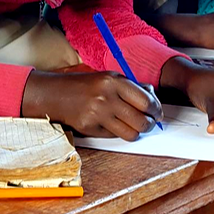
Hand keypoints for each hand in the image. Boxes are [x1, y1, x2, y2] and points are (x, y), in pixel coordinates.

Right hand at [22, 71, 161, 140]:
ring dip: (136, 132)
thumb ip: (132, 86)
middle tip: (149, 122)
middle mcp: (106, 98)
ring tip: (133, 125)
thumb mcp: (109, 78)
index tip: (157, 112)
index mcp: (114, 82)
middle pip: (142, 121)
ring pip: (131, 133)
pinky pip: (115, 136)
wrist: (56, 94)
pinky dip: (118, 132)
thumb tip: (153, 98)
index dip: (156, 110)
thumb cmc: (85, 85)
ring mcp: (97, 115)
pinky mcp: (90, 128)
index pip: (146, 102)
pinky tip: (113, 123)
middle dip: (150, 124)